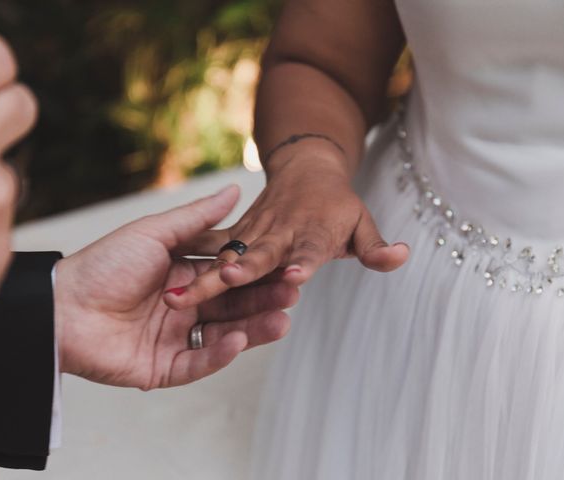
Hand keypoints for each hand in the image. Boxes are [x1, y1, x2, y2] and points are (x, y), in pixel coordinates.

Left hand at [54, 186, 298, 388]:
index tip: (286, 264)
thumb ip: (198, 218)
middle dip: (263, 300)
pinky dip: (219, 353)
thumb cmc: (104, 264)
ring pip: (224, 335)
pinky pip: (198, 361)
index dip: (257, 271)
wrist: (61, 307)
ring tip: (281, 320)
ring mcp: (177, 337)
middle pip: (234, 306)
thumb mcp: (154, 233)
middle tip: (292, 294)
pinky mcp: (165, 367)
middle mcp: (187, 306)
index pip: (230, 274)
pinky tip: (239, 340)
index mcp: (186, 275)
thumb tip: (236, 189)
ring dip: (253, 329)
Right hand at [163, 155, 409, 309]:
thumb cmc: (337, 205)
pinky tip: (161, 279)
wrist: (306, 169)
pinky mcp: (237, 231)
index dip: (305, 264)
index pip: (310, 252)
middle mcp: (281, 232)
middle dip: (242, 267)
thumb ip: (376, 247)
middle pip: (261, 254)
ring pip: (226, 254)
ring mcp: (255, 231)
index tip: (297, 277)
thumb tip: (402, 256)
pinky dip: (191, 260)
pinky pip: (212, 246)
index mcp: (313, 233)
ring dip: (203, 273)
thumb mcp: (361, 224)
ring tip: (174, 294)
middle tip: (222, 278)